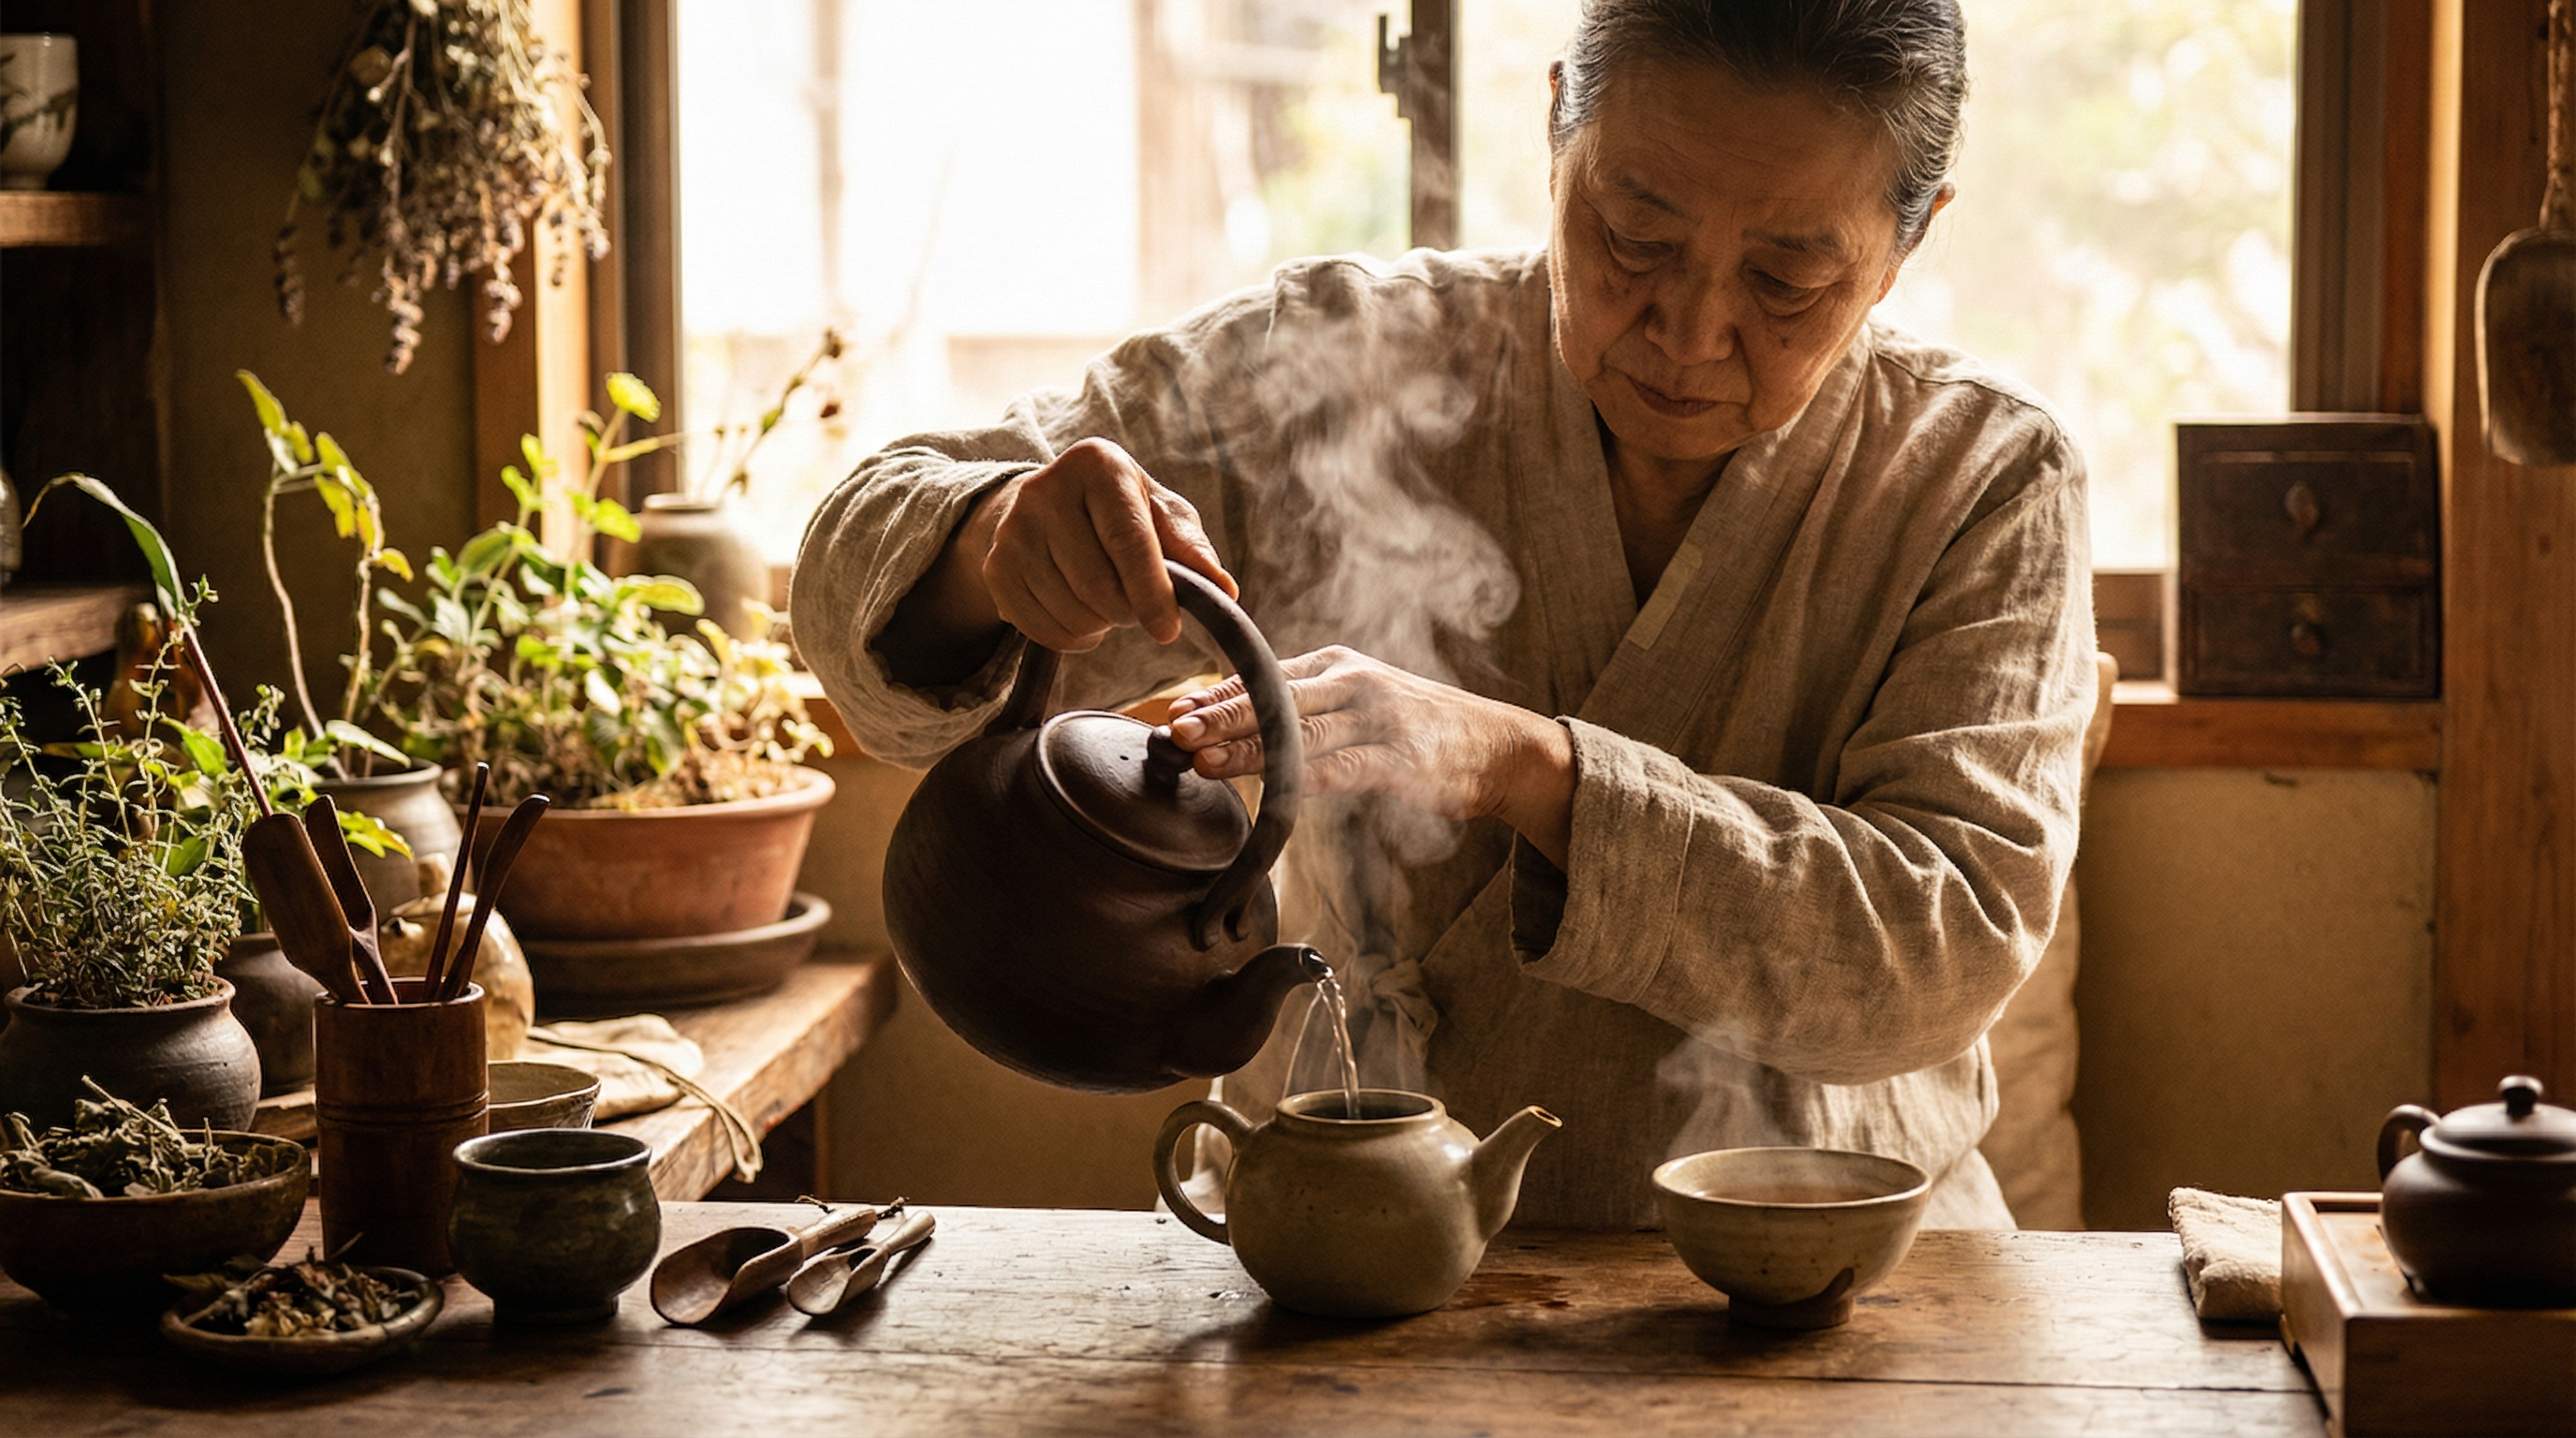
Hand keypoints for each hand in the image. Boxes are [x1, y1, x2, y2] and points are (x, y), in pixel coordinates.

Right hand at [974, 438, 1234, 651]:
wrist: (1052, 508)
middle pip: (1097, 584)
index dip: (1150, 591)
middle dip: (1128, 611)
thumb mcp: (1163, 516)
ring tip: (1107, 601)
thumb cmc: (1122, 512)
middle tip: (1138, 604)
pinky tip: (1081, 613)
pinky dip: (1073, 638)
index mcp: (1097, 465)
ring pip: (1071, 612)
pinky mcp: (995, 567)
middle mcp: (1045, 490)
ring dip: (1101, 624)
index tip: (1169, 630)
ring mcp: (1012, 530)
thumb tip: (1225, 590)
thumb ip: (1192, 551)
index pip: (1126, 538)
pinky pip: (1042, 630)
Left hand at [1165, 646, 1575, 861]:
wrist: (1498, 746)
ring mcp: (1379, 719)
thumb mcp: (1359, 701)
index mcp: (1338, 665)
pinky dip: (1300, 780)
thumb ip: (1306, 708)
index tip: (1177, 710)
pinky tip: (1269, 789)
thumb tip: (1235, 723)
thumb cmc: (1419, 729)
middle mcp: (1355, 683)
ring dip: (1250, 750)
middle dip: (1223, 715)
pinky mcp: (1400, 759)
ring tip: (1205, 761)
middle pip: (1276, 698)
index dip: (1218, 696)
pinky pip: (1340, 769)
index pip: (1266, 676)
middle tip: (1178, 728)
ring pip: (1301, 734)